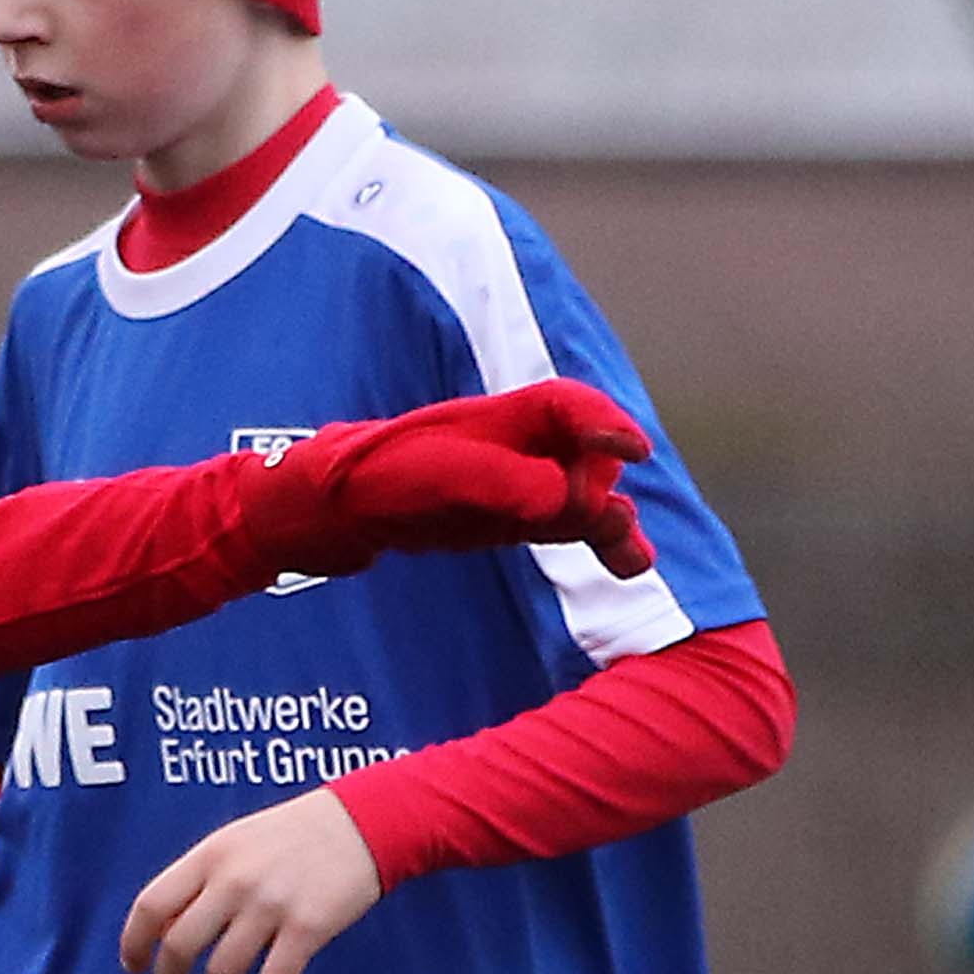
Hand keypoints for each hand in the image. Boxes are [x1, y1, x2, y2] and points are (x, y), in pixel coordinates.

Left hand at [120, 786, 386, 973]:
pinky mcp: (308, 929)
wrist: (363, 821)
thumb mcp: (235, 842)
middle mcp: (234, 881)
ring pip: (222, 972)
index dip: (134, 944)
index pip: (152, 905)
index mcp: (210, 856)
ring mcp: (271, 905)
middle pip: (180, 946)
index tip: (134, 967)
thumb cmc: (292, 835)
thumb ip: (200, 880)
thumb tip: (165, 932)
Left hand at [258, 380, 655, 580]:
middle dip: (607, 488)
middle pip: (591, 458)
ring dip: (613, 523)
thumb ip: (502, 483)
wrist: (339, 506)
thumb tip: (564, 501)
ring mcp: (527, 483)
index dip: (607, 424)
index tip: (635, 452)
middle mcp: (526, 446)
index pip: (570, 408)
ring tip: (633, 559)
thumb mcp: (438, 475)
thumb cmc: (382, 471)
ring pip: (589, 497)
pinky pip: (572, 525)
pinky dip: (599, 542)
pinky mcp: (520, 518)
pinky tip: (629, 565)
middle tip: (605, 523)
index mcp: (506, 416)